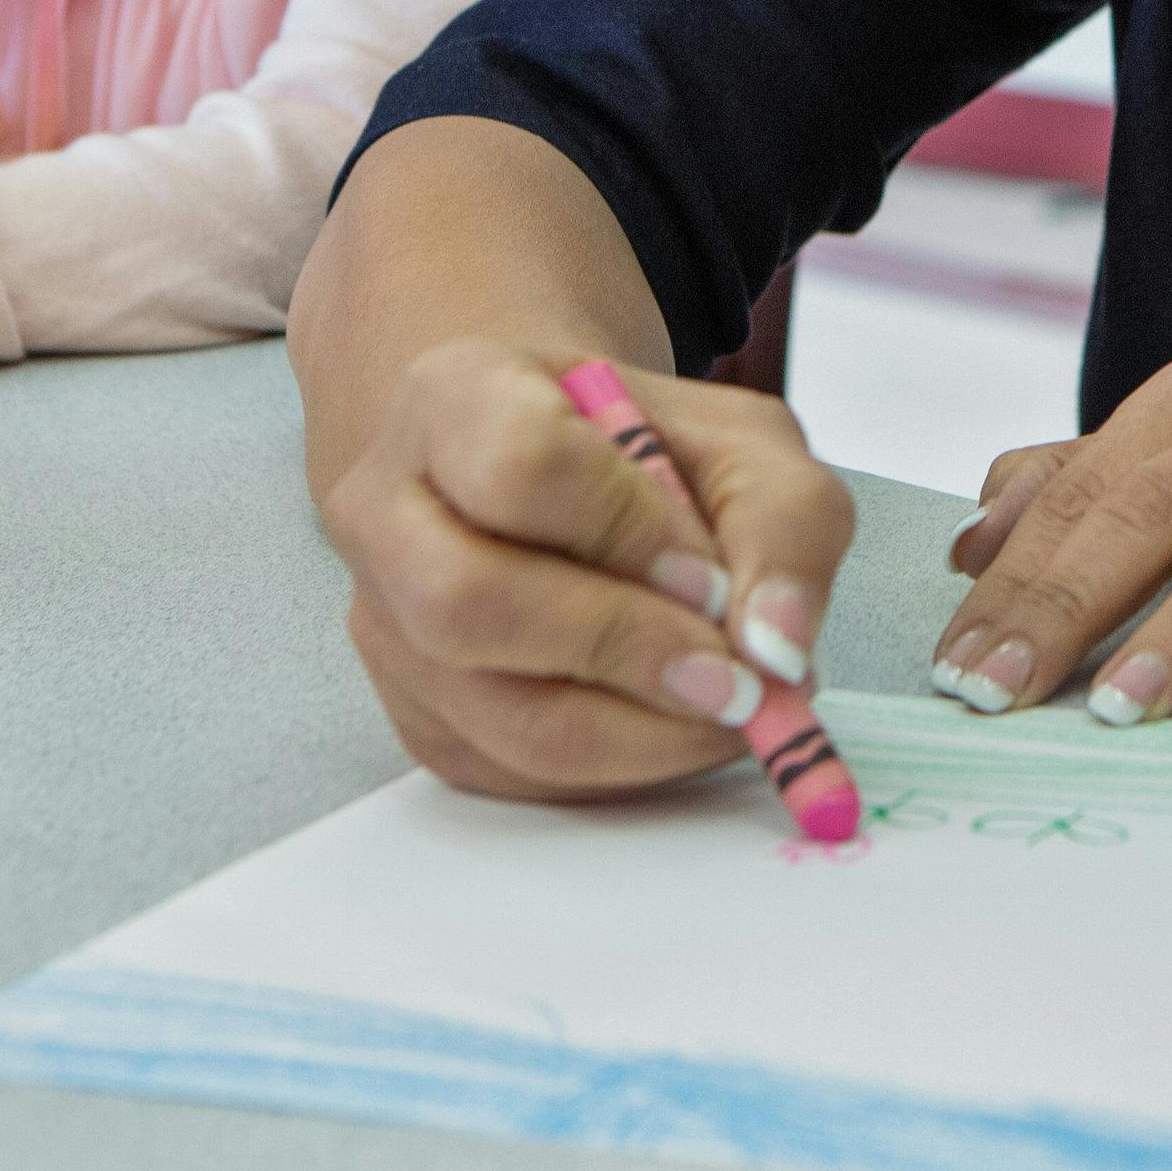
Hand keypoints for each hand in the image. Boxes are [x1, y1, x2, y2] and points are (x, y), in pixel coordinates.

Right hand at [319, 333, 853, 801]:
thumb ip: (786, 522)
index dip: (627, 533)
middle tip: (739, 680)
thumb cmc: (647, 453)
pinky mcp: (420, 718)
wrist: (562, 476)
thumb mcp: (744, 442)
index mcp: (452, 396)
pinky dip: (624, 770)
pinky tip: (681, 726)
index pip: (520, 464)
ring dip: (642, 732)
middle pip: (469, 604)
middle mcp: (386, 511)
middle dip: (626, 652)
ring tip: (734, 709)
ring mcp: (388, 625)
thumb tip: (776, 650)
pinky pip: (517, 774)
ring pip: (497, 715)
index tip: (715, 580)